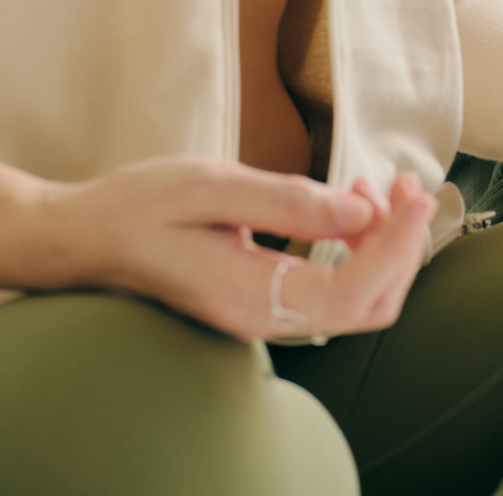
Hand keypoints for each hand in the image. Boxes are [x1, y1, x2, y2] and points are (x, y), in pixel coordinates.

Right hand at [26, 157, 436, 341]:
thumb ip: (287, 202)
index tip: (413, 194)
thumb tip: (359, 213)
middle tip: (407, 183)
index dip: (396, 247)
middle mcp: (262, 318)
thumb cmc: (141, 206)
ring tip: (382, 188)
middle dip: (401, 246)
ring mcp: (264, 315)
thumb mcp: (212, 185)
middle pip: (367, 307)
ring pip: (356, 304)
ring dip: (385, 247)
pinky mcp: (265, 300)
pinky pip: (332, 291)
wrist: (89, 237)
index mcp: (248, 296)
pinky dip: (360, 250)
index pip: (352, 294)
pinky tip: (352, 206)